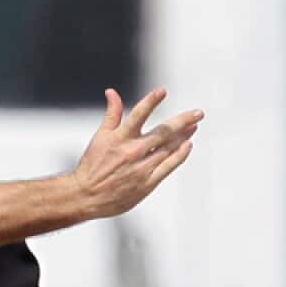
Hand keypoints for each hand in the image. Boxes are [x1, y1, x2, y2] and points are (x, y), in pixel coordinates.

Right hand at [70, 87, 202, 219]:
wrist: (86, 195)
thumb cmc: (92, 165)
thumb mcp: (99, 137)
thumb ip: (111, 114)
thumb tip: (112, 92)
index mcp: (119, 138)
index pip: (137, 114)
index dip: (151, 101)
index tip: (162, 90)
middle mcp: (133, 151)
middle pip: (163, 132)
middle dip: (183, 121)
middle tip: (198, 113)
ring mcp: (142, 167)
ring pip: (169, 148)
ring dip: (184, 135)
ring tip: (194, 126)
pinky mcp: (147, 182)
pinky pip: (169, 166)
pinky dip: (179, 155)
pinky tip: (187, 146)